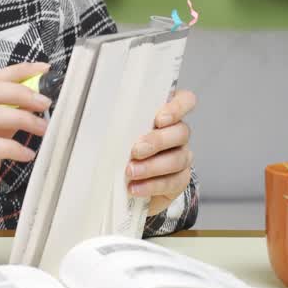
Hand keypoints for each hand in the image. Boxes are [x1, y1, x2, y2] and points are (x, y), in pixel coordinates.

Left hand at [125, 89, 195, 215]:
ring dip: (152, 166)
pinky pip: (173, 182)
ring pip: (178, 158)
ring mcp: (181, 156)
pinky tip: (135, 187)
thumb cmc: (123, 148)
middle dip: (157, 142)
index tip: (159, 119)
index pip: (185, 101)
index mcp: (166, 115)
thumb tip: (101, 120)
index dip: (177, 108)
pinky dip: (152, 185)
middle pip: (181, 132)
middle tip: (136, 151)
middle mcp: (178, 134)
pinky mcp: (180, 180)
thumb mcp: (121, 131)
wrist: (129, 180)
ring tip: (131, 172)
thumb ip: (122, 123)